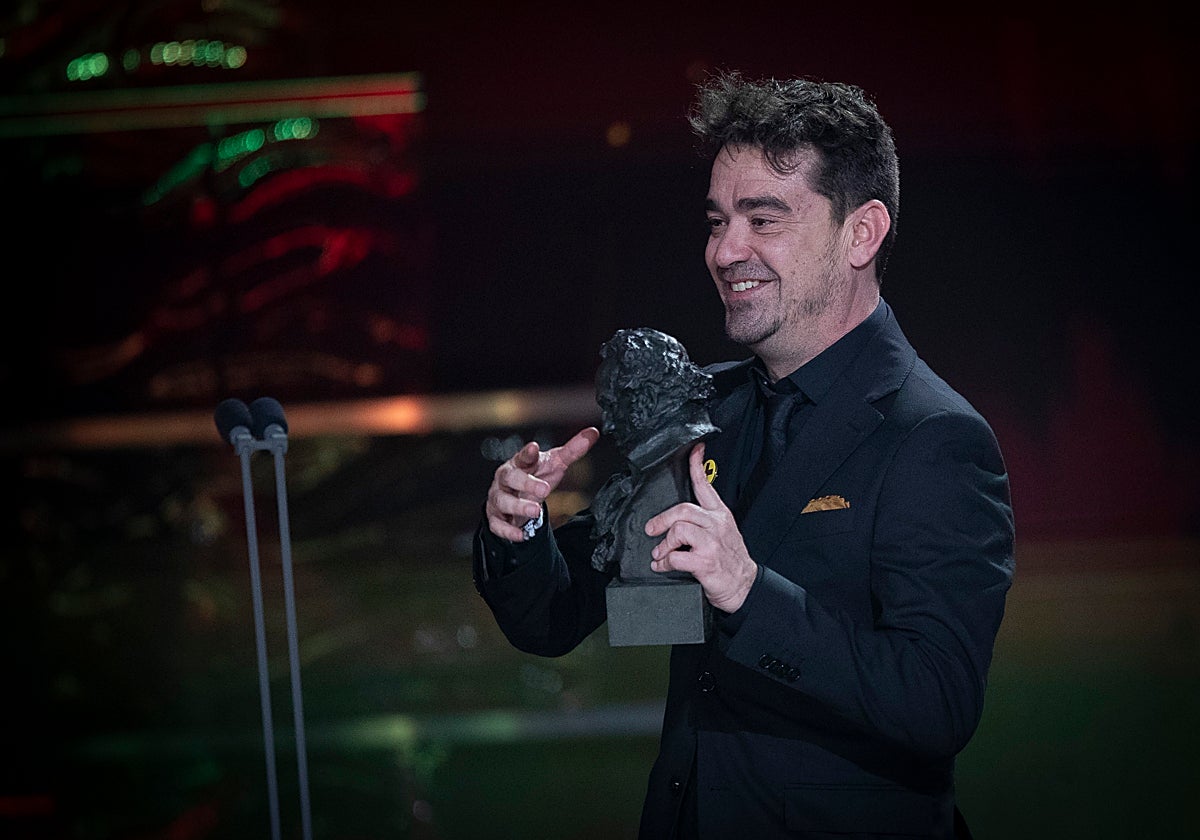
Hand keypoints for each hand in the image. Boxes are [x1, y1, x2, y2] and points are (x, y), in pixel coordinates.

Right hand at [485, 426, 600, 541]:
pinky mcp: (496, 516)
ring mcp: (499, 497)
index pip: (522, 456)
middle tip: (544, 490)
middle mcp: (505, 478)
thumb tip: (593, 433)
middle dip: (526, 483)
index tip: (534, 448)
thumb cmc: (535, 476)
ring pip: (502, 501)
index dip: (527, 453)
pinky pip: (497, 524)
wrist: (517, 495)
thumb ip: (573, 450)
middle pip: (510, 478)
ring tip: (535, 511)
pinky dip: (508, 530)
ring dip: (518, 506)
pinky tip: (521, 535)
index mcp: (520, 463)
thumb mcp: (555, 463)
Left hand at [645, 442, 757, 612]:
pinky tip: (662, 566)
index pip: (707, 485)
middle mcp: (716, 525)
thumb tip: (677, 519)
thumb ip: (706, 520)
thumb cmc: (731, 562)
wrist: (745, 587)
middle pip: (683, 509)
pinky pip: (675, 556)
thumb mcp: (725, 533)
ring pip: (678, 529)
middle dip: (662, 519)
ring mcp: (711, 543)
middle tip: (651, 529)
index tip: (694, 450)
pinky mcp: (705, 561)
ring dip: (663, 543)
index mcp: (720, 515)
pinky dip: (663, 562)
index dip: (698, 466)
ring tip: (660, 553)